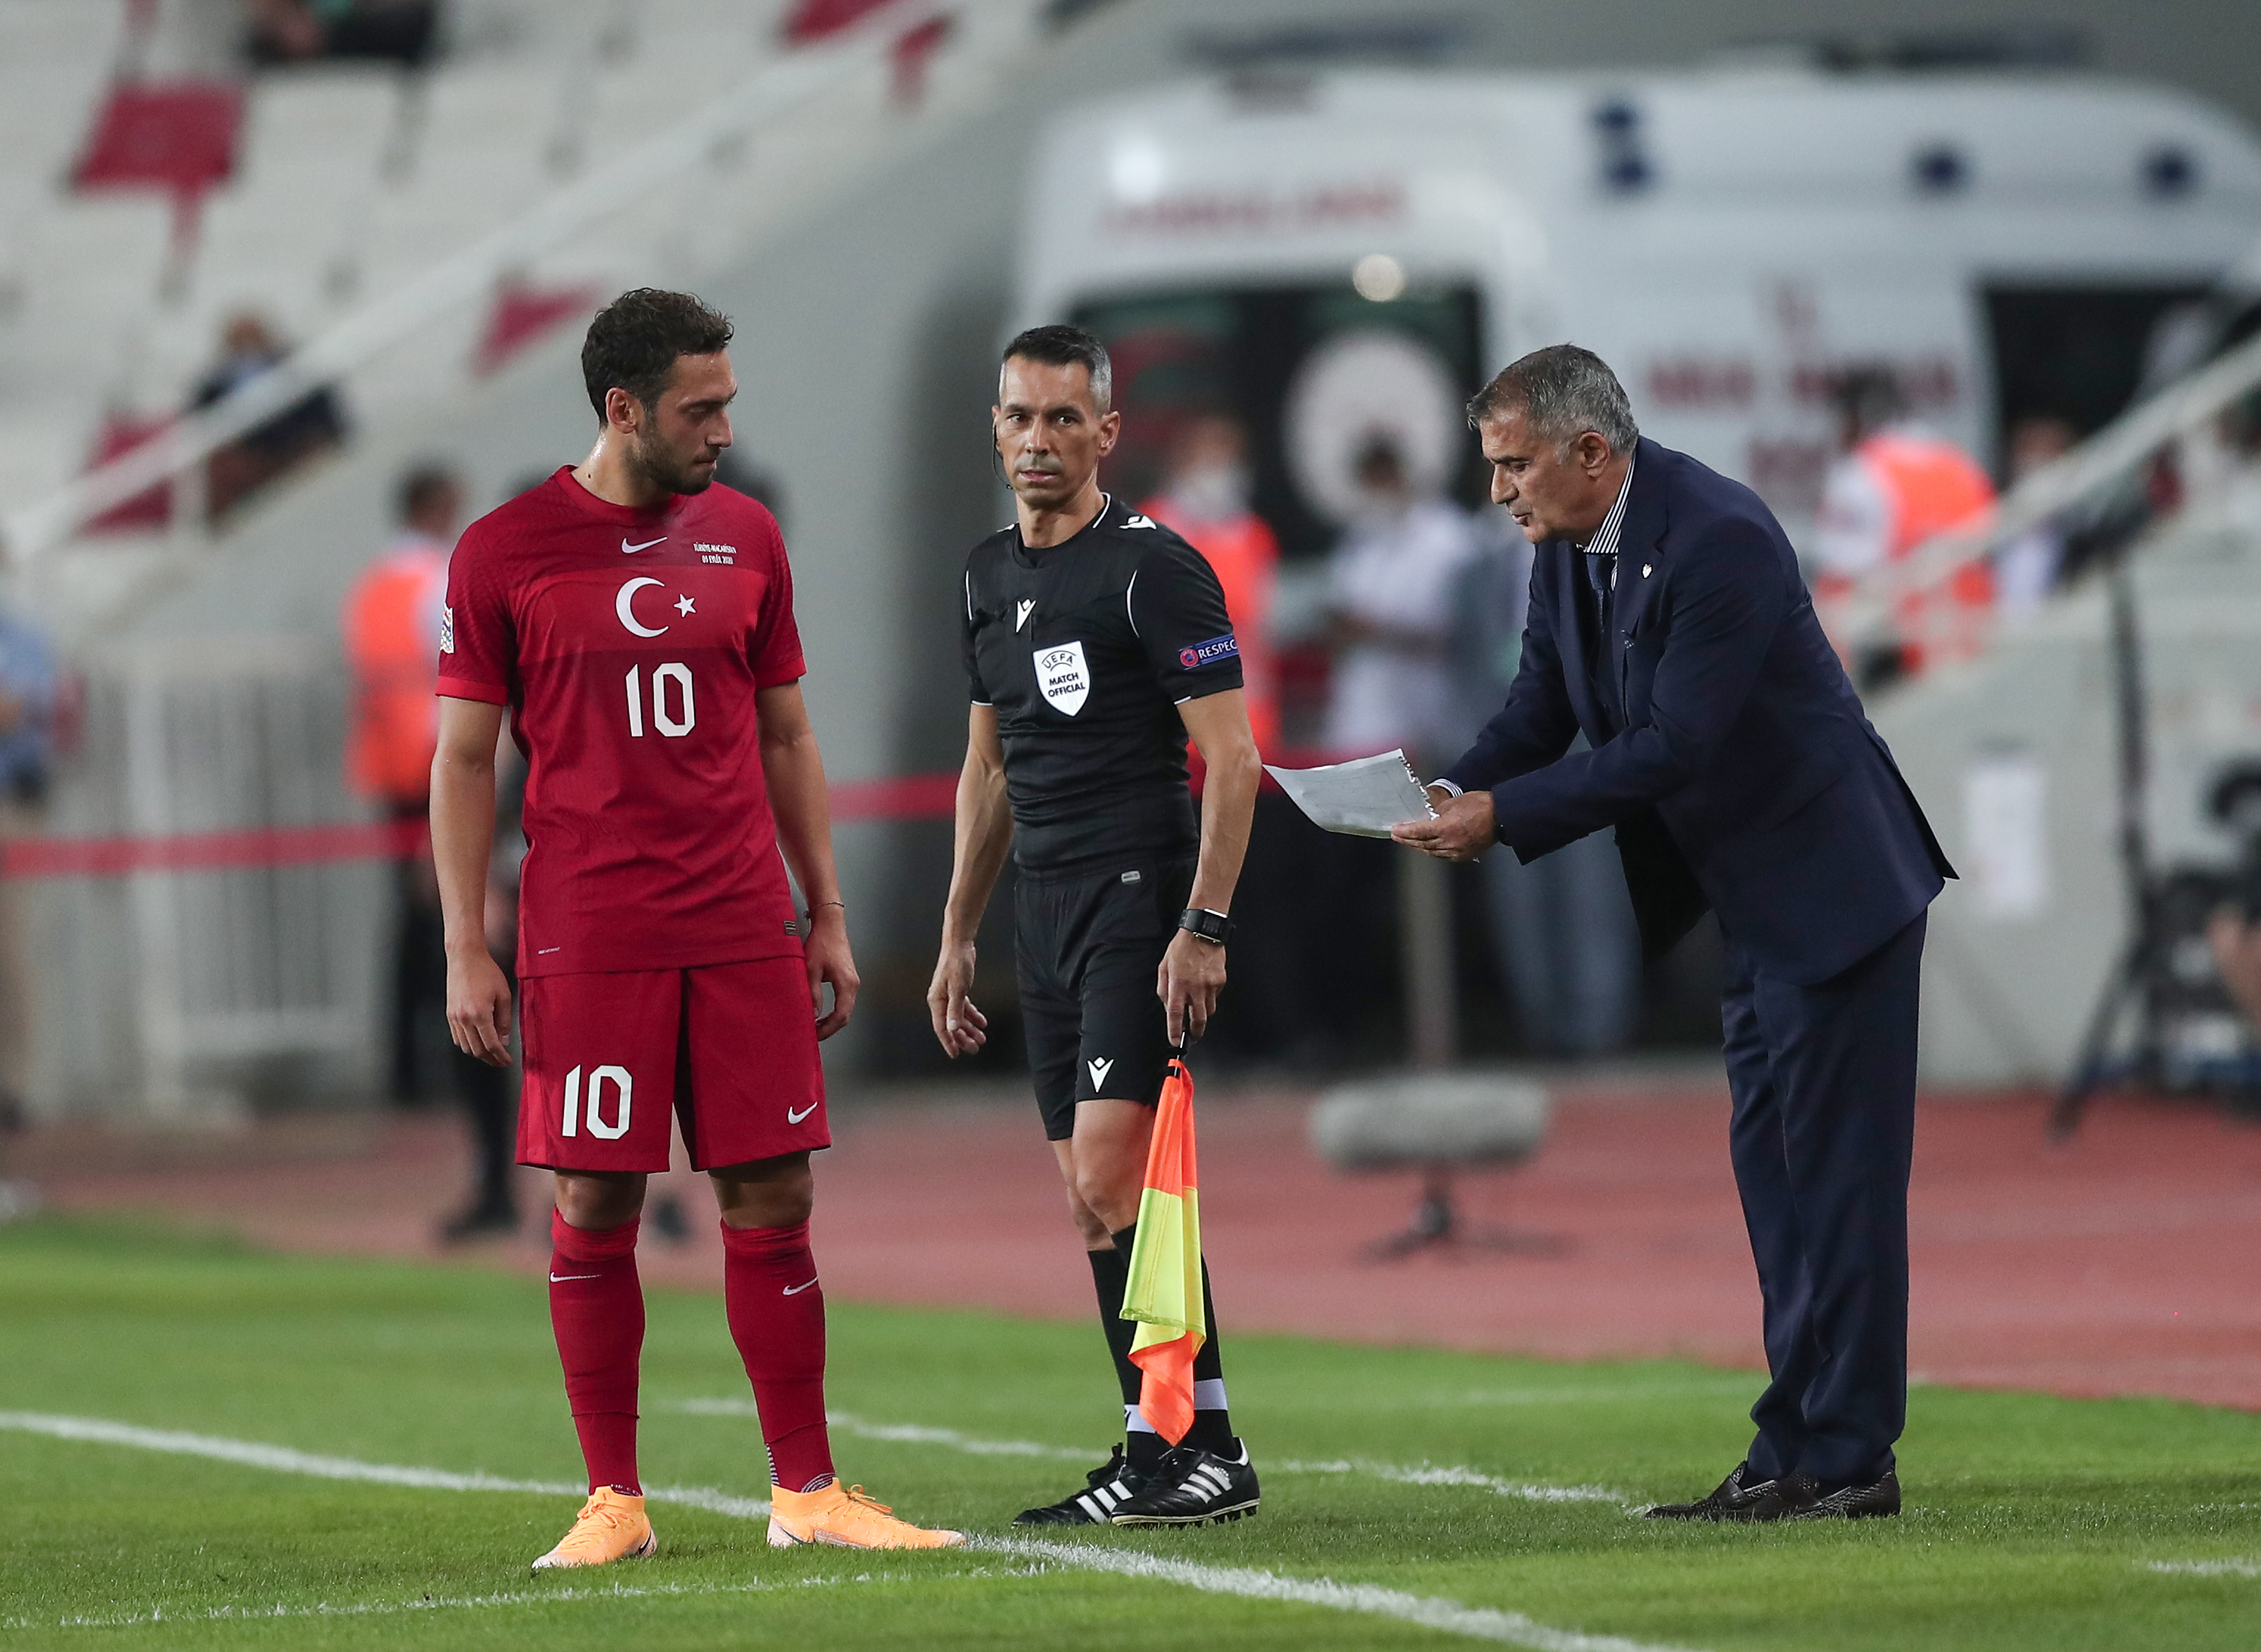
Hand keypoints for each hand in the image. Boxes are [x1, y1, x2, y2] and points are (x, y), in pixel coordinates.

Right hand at [446, 948, 513, 1066]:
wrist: (465, 958)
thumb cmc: (485, 971)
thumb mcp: (503, 995)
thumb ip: (504, 1019)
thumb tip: (504, 1039)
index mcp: (479, 1014)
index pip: (491, 1044)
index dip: (500, 1056)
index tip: (506, 1061)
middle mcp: (464, 1019)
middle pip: (477, 1050)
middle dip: (490, 1059)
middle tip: (500, 1061)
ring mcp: (454, 1017)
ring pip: (465, 1046)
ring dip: (478, 1054)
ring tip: (490, 1054)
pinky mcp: (449, 1014)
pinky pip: (457, 1037)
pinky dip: (467, 1044)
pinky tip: (476, 1042)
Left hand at [804, 905, 858, 1039]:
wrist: (830, 925)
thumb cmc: (821, 943)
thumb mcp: (811, 969)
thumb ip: (812, 994)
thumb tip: (812, 1015)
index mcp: (846, 983)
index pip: (841, 1016)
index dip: (827, 1029)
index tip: (814, 1035)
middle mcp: (853, 984)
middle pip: (845, 1016)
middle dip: (829, 1028)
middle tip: (812, 1035)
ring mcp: (852, 982)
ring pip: (845, 1009)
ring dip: (831, 1021)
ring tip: (814, 1027)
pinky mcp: (848, 979)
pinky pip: (843, 1002)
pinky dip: (833, 1012)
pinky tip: (820, 1014)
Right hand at [927, 940, 986, 1055]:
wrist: (960, 945)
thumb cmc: (956, 964)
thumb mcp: (958, 989)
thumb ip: (956, 1010)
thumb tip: (953, 1028)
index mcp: (936, 1001)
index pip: (941, 1028)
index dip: (949, 1042)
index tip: (956, 1054)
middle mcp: (940, 1000)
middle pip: (951, 1025)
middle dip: (963, 1038)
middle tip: (975, 1048)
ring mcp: (948, 996)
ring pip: (959, 1018)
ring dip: (970, 1028)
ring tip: (981, 1038)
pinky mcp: (957, 990)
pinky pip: (964, 1008)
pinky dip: (973, 1015)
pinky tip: (982, 1022)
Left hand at [1157, 928, 1225, 1046]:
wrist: (1202, 932)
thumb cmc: (1181, 948)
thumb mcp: (1164, 967)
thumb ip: (1164, 989)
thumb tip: (1169, 1007)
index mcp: (1178, 984)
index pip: (1176, 1014)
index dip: (1175, 1031)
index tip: (1175, 1041)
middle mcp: (1195, 987)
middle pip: (1198, 1019)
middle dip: (1195, 1032)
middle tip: (1193, 1036)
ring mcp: (1210, 985)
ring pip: (1209, 1010)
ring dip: (1202, 1013)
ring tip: (1197, 1007)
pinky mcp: (1221, 981)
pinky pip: (1215, 996)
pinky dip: (1209, 997)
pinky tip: (1204, 986)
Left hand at [1392, 788, 1496, 861]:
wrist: (1501, 817)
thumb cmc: (1480, 806)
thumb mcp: (1453, 803)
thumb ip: (1437, 812)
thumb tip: (1428, 817)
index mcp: (1445, 828)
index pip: (1418, 832)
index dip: (1404, 832)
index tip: (1395, 831)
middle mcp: (1449, 842)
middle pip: (1422, 844)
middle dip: (1408, 841)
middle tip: (1398, 837)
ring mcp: (1457, 851)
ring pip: (1432, 852)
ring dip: (1420, 847)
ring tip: (1411, 843)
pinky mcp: (1464, 855)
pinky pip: (1444, 856)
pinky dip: (1434, 852)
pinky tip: (1429, 848)